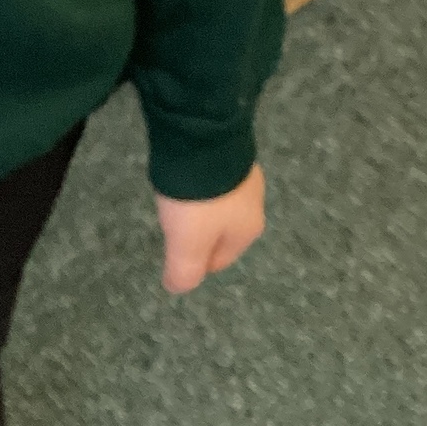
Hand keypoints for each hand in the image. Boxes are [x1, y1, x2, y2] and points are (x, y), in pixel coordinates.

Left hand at [153, 162, 265, 293]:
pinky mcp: (230, 149)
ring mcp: (245, 173)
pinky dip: (200, 181)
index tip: (174, 255)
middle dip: (198, 233)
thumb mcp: (187, 243)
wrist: (204, 137)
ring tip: (176, 199)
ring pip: (218, 202)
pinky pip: (214, 176)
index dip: (195, 262)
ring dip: (199, 205)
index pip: (220, 261)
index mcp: (248, 231)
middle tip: (172, 226)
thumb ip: (184, 271)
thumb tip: (176, 288)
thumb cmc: (199, 198)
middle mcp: (254, 204)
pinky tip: (186, 174)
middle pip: (221, 231)